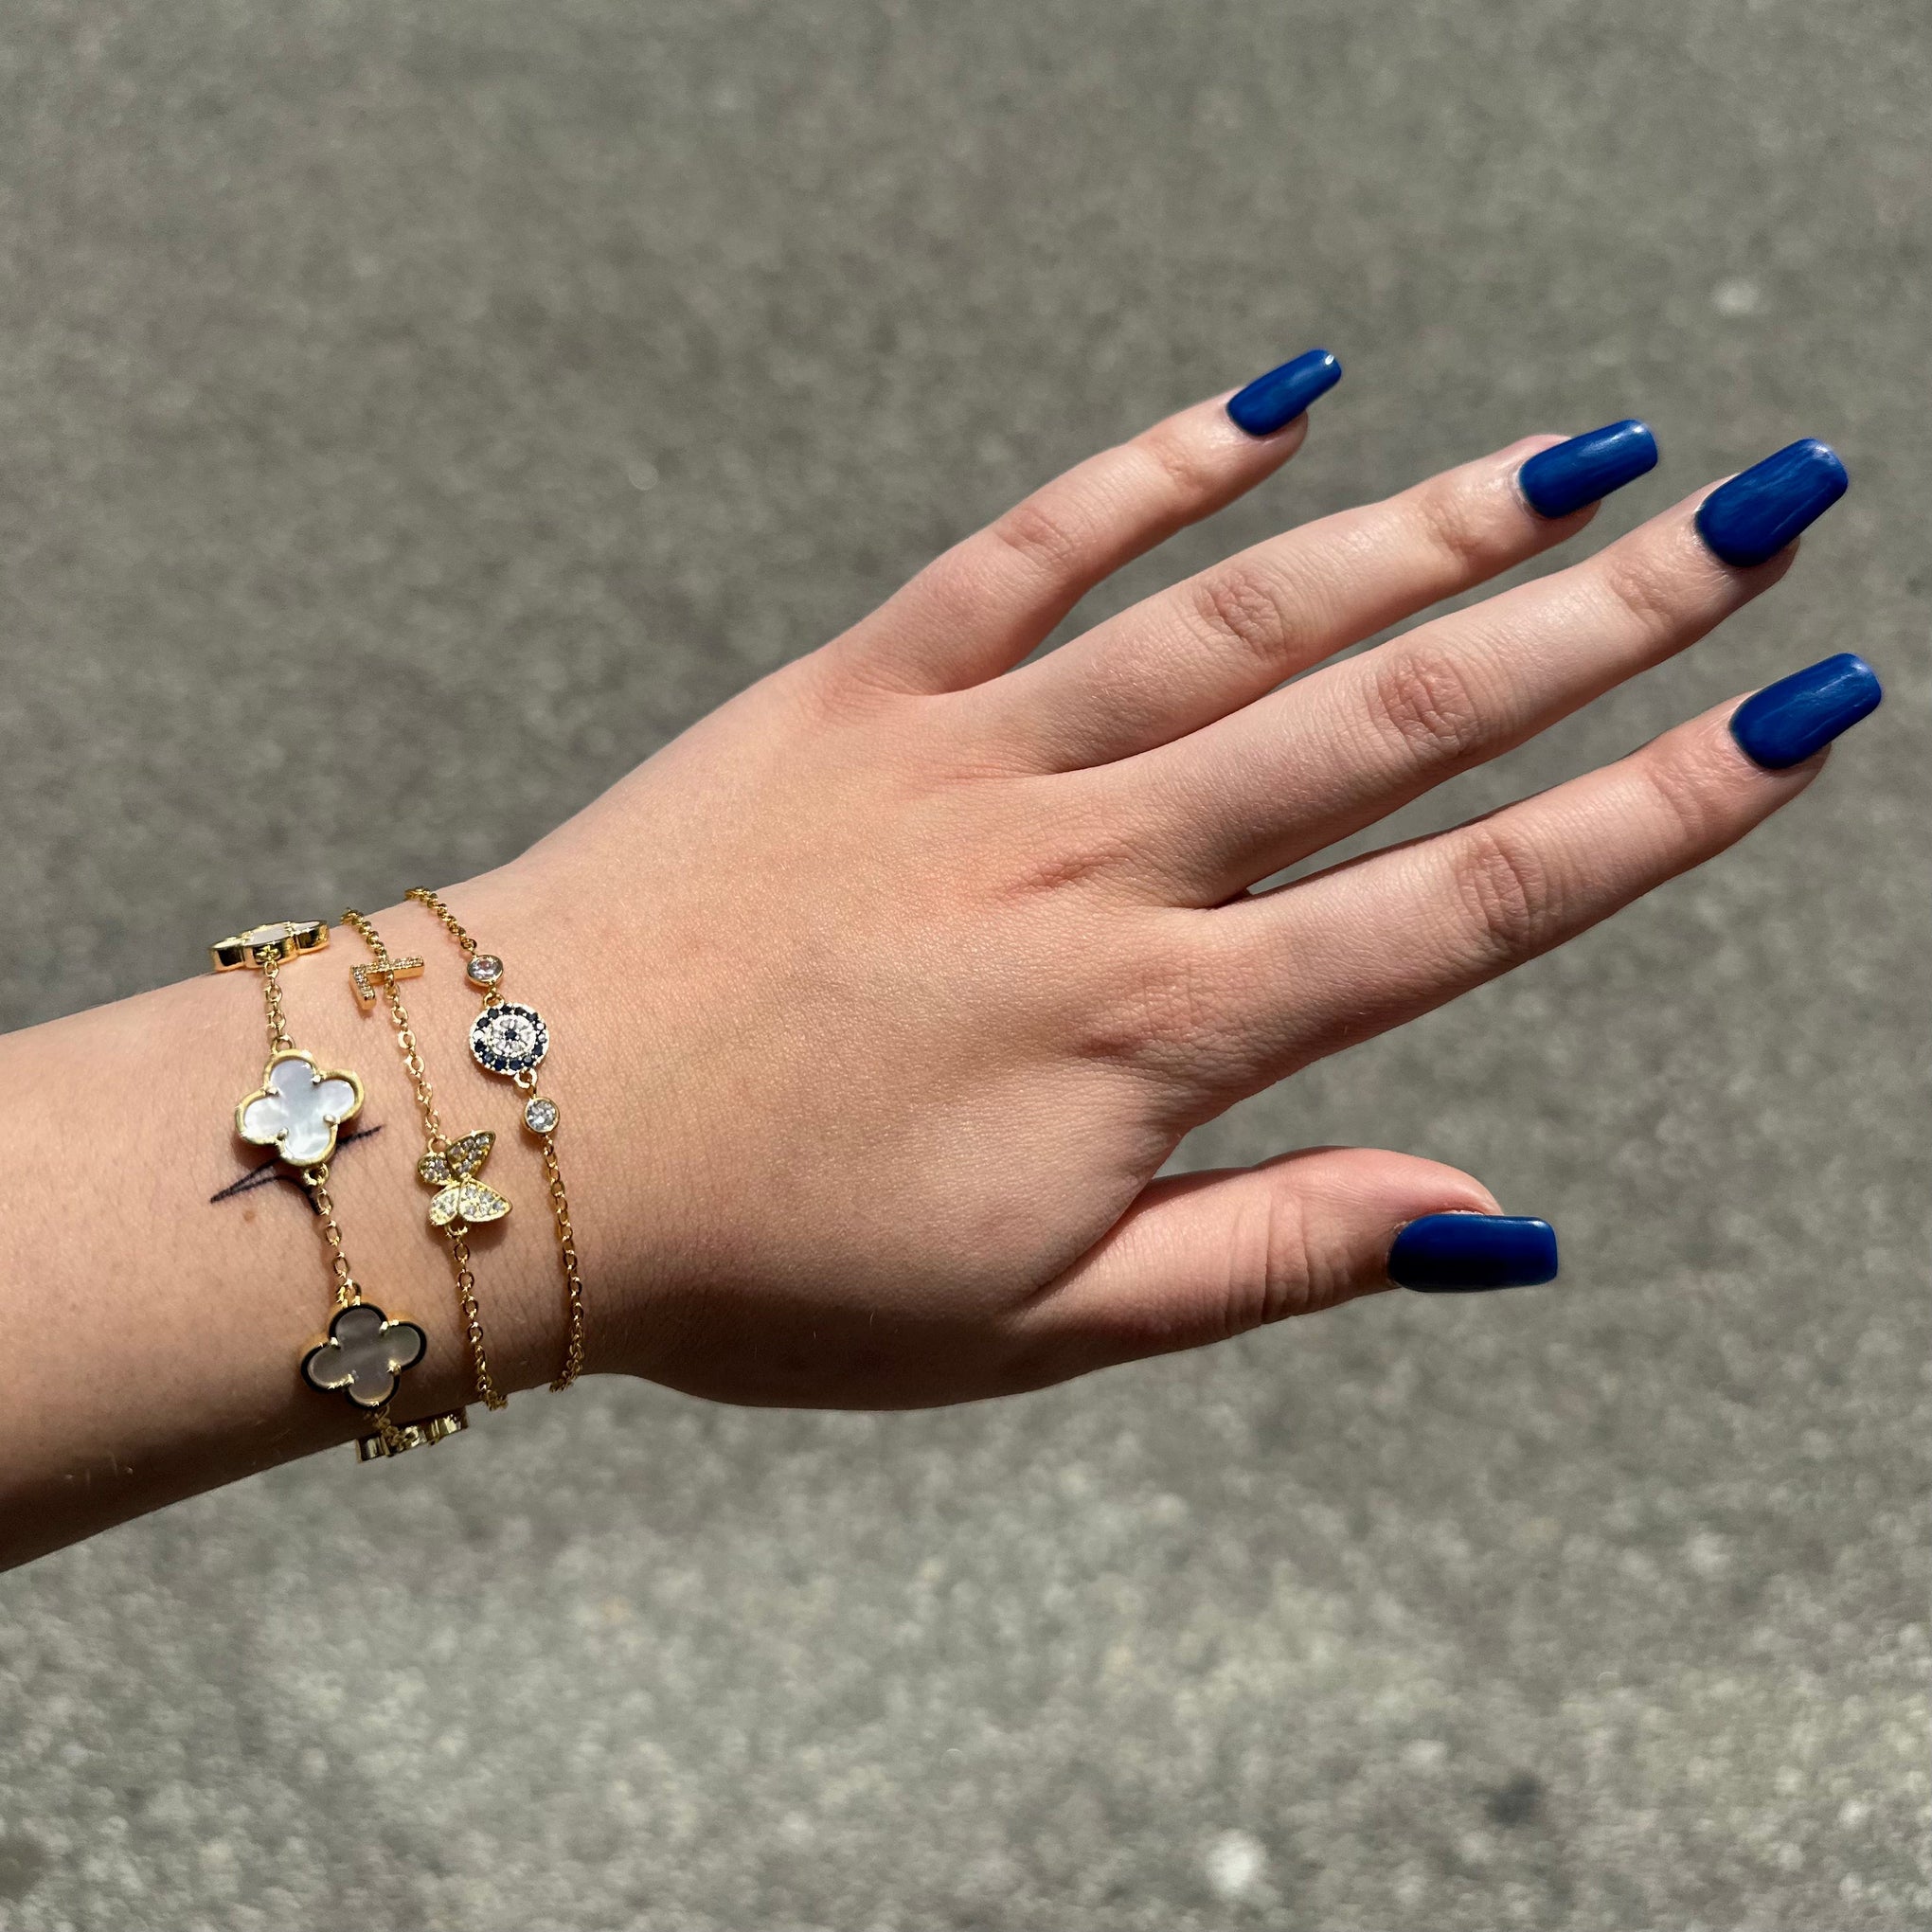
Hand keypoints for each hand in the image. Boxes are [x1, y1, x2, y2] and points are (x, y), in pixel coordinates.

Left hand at [479, 354, 1873, 1409]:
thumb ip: (1272, 1253)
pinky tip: (1277, 400)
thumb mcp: (1039, 1323)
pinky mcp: (859, 686)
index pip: (1464, 907)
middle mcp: (1095, 866)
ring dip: (1425, 528)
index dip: (1653, 811)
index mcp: (1154, 1033)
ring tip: (1582, 454)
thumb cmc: (767, 1265)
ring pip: (1243, 616)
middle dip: (1603, 615)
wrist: (511, 1138)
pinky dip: (1155, 468)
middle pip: (1392, 721)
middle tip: (1766, 508)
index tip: (1797, 714)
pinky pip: (1029, 549)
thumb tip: (1495, 1223)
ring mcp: (974, 756)